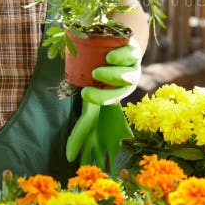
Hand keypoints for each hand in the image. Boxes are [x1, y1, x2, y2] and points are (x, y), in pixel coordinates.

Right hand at [65, 40, 141, 169]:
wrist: (113, 46)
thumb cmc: (98, 76)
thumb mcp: (89, 99)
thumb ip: (81, 124)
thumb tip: (69, 157)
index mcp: (117, 97)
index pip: (111, 111)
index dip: (101, 112)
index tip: (83, 97)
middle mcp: (127, 84)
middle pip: (121, 93)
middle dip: (104, 95)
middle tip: (87, 89)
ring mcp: (132, 67)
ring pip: (128, 75)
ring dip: (113, 74)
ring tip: (98, 70)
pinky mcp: (134, 50)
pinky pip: (131, 53)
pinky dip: (121, 55)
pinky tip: (110, 56)